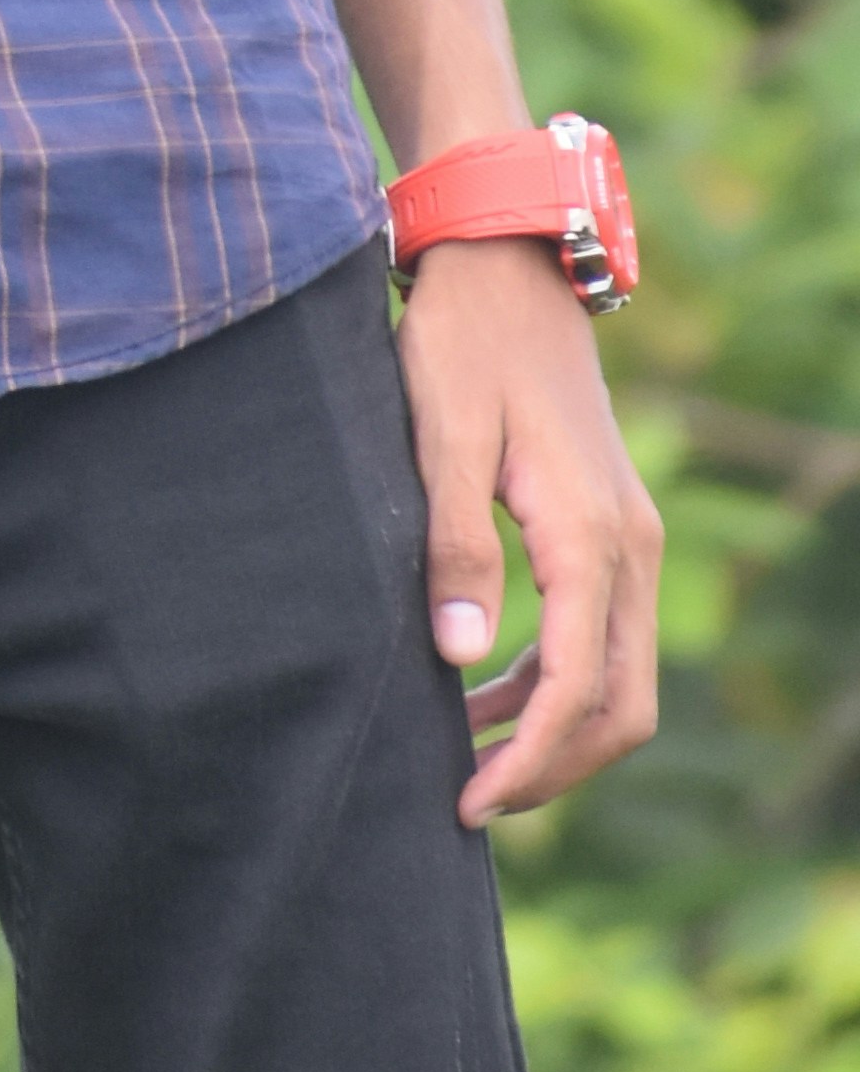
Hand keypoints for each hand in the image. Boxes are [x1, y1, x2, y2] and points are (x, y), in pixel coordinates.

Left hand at [395, 238, 664, 821]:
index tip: (467, 802)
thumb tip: (458, 660)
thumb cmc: (462, 343)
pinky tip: (485, 690)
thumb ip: (451, 546)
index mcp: (592, 535)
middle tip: (472, 801)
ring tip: (467, 757)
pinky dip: (556, 681)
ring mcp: (630, 539)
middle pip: (622, 703)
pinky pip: (602, 636)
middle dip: (554, 766)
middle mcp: (632, 548)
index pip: (579, 685)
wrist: (509, 269)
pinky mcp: (610, 529)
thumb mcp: (438, 436)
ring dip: (556, 730)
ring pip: (620, 677)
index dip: (529, 758)